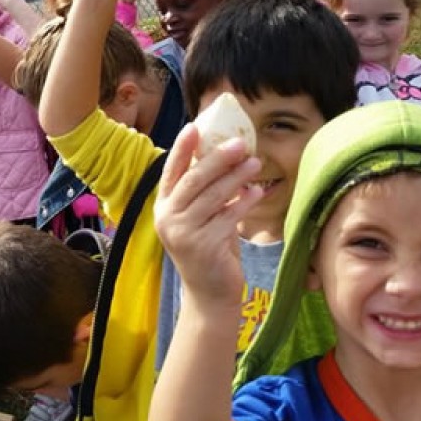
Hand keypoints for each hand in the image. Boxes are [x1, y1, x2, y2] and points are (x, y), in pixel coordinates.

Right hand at [153, 123, 263, 309]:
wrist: (209, 294)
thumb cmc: (208, 248)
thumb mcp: (200, 217)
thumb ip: (204, 192)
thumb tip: (225, 154)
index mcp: (163, 206)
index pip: (171, 171)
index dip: (182, 148)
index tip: (195, 126)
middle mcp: (167, 218)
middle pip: (193, 180)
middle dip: (217, 158)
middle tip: (240, 143)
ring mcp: (183, 233)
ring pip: (212, 196)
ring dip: (236, 177)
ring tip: (255, 163)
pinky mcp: (203, 246)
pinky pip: (227, 217)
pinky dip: (244, 202)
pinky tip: (257, 192)